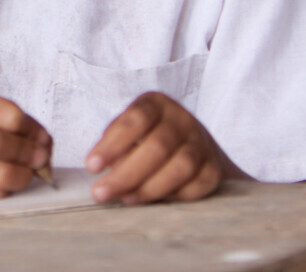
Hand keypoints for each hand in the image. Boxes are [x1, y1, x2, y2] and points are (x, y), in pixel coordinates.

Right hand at [0, 91, 51, 195]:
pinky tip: (7, 181)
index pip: (7, 113)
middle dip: (29, 153)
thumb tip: (45, 145)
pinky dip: (8, 189)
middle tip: (41, 158)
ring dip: (23, 175)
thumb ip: (12, 122)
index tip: (42, 137)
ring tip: (27, 172)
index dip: (32, 128)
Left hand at [86, 93, 228, 204]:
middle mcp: (182, 119)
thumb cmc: (147, 138)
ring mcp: (202, 142)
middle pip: (157, 146)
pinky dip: (175, 196)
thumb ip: (115, 146)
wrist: (194, 147)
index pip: (135, 120)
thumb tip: (105, 172)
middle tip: (101, 193)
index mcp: (156, 104)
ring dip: (150, 187)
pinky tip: (155, 202)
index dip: (112, 144)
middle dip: (126, 173)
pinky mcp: (214, 167)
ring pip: (181, 166)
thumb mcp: (128, 132)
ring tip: (126, 199)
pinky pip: (197, 185)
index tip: (91, 166)